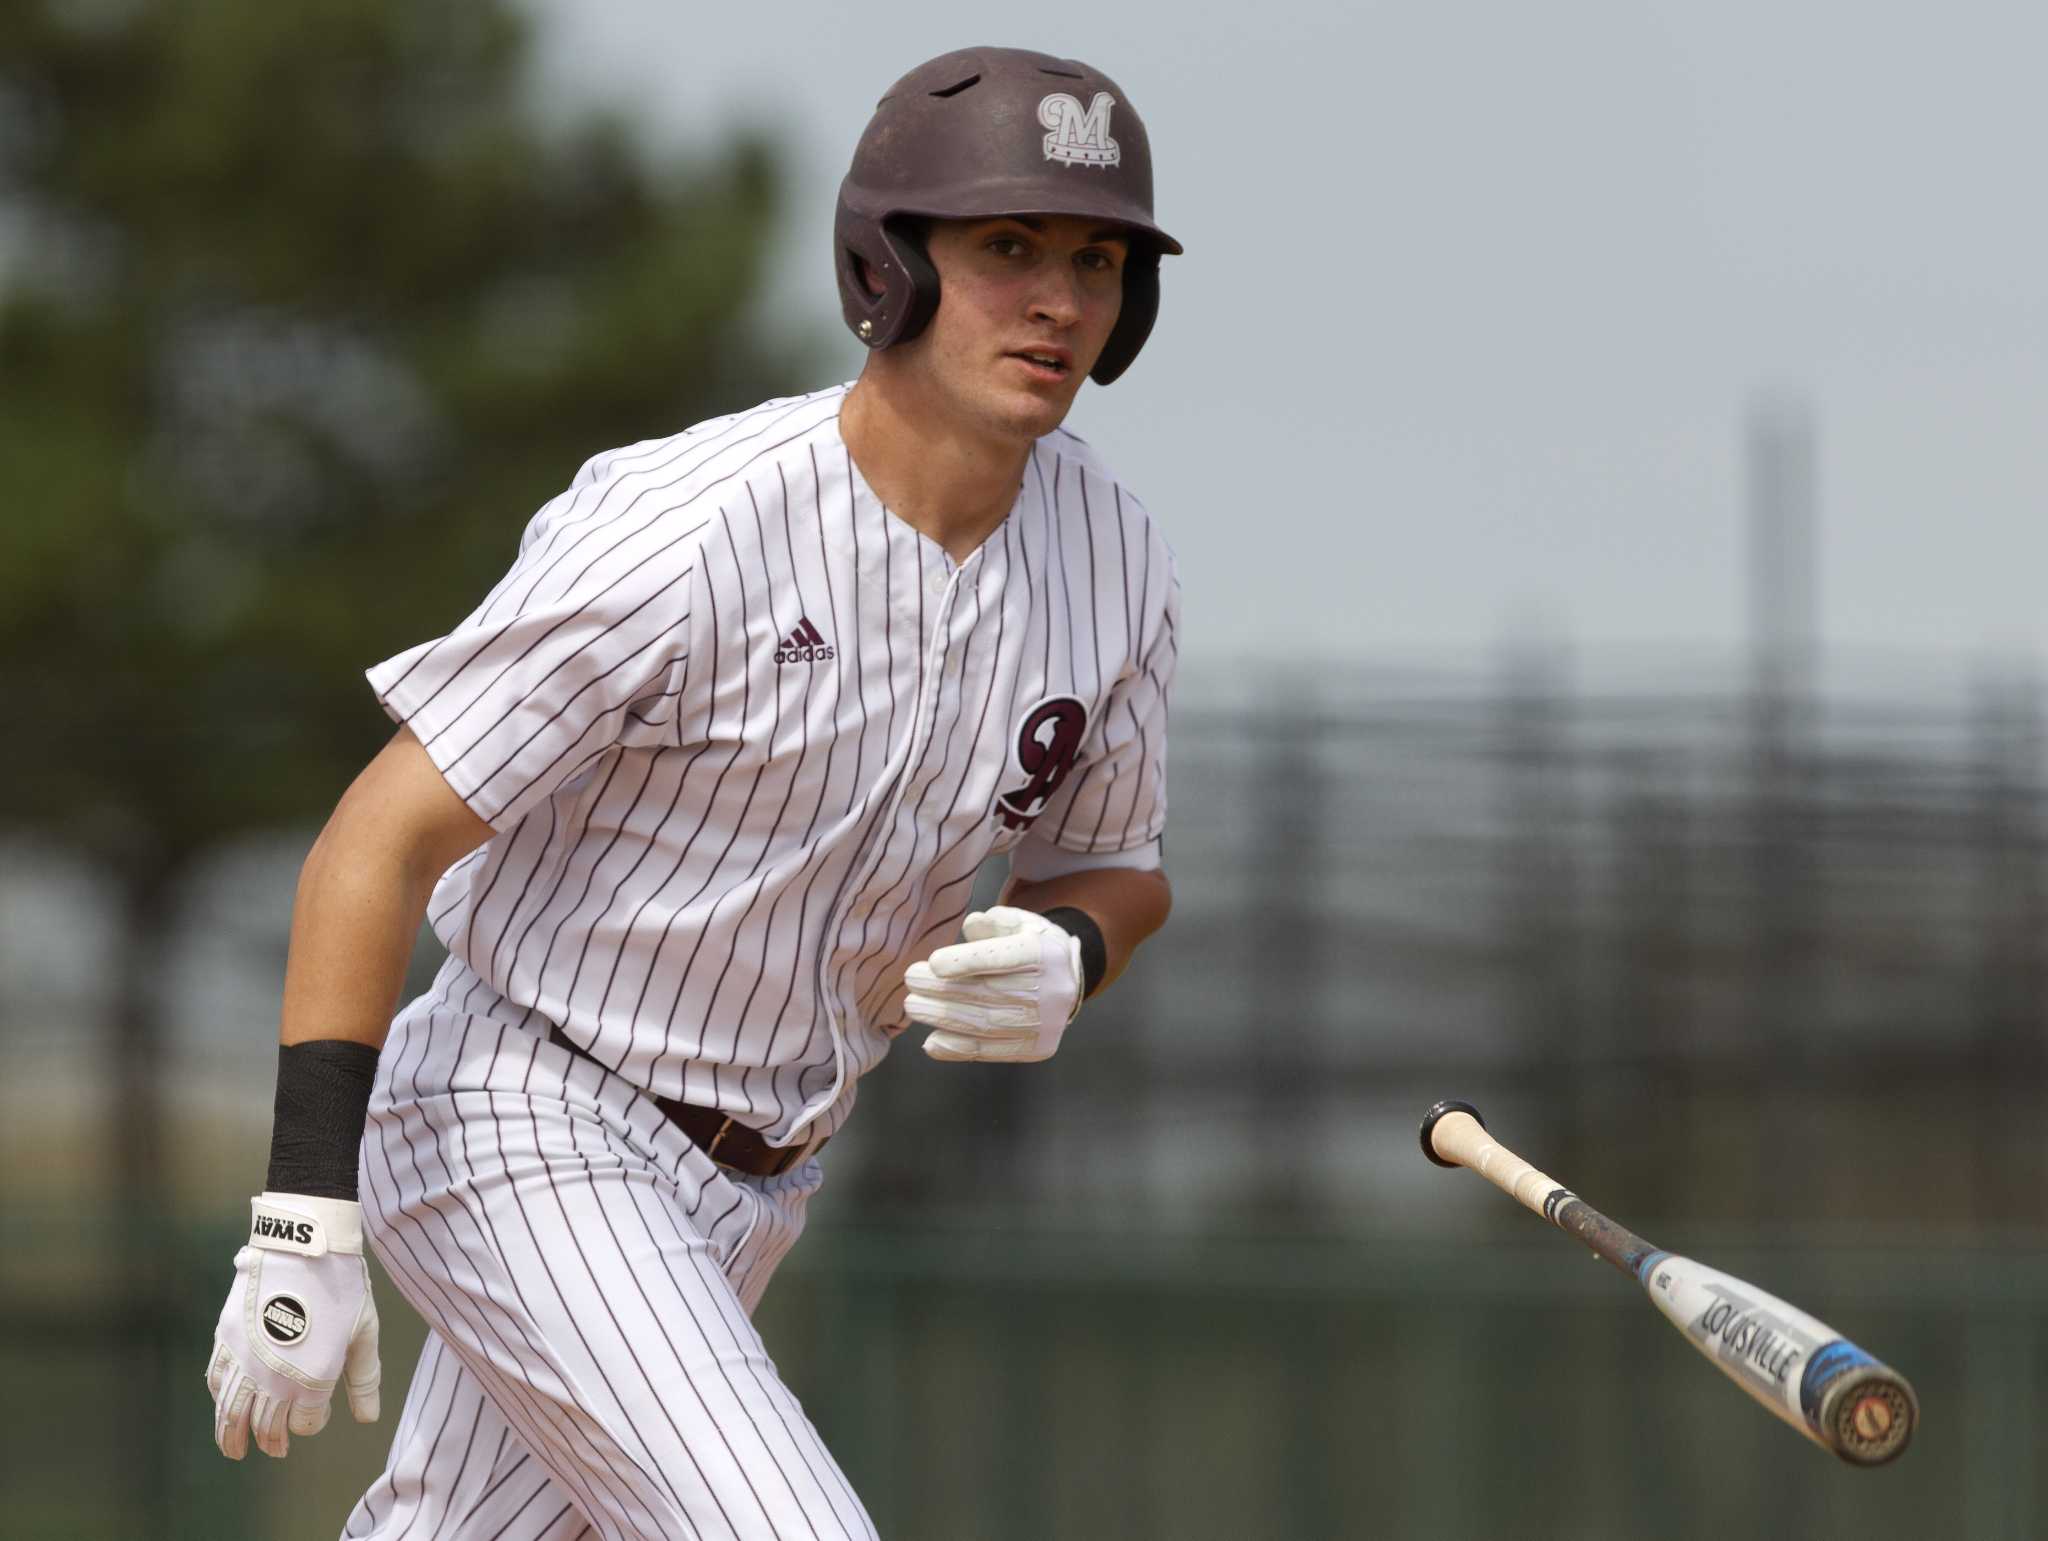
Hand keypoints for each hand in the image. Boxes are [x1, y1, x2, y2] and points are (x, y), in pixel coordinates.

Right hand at [205, 1193, 380, 1459]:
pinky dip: (219, 1398)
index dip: (312, 1422)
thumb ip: (365, 1379)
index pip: (304, 1423)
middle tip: (275, 1449)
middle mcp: (274, 1377)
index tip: (318, 1412)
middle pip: (266, 1425)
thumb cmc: (343, 1286)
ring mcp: (245, 1360)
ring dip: (231, 1435)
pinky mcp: (226, 1339)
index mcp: (312, 1379)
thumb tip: (368, 1418)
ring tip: (234, 1450)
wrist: (304, 1245)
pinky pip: (217, 1379)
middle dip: (271, 1439)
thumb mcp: (365, 1332)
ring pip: (231, 1411)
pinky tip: (222, 1404)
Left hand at [904, 905, 1085, 1062]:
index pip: (1008, 958)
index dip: (969, 962)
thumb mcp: (1020, 923)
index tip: (934, 962)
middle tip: (912, 981)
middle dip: (945, 989)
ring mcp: (1045, 1025)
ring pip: (987, 1025)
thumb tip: (971, 927)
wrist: (1069, 983)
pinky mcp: (1035, 1049)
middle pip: (992, 993)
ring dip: (944, 1018)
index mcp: (1048, 954)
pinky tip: (931, 1041)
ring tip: (913, 1006)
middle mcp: (1052, 992)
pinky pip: (990, 1052)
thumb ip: (994, 922)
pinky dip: (957, 1049)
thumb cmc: (1034, 947)